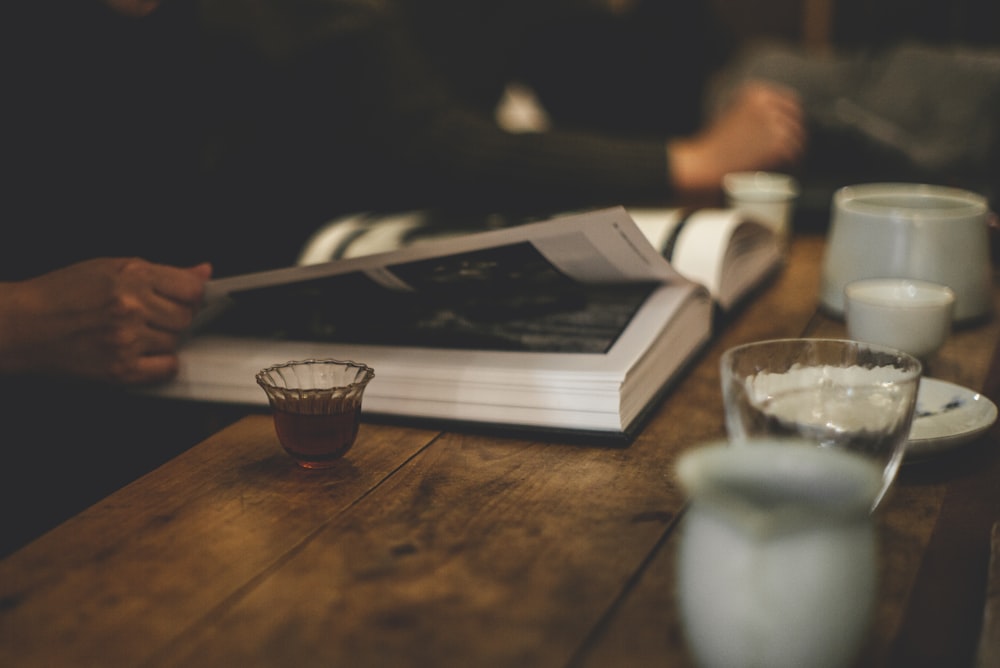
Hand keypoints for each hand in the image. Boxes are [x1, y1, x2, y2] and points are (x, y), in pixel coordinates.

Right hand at [0, 258, 211, 384]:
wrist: (22, 326)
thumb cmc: (61, 294)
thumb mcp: (110, 268)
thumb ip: (163, 272)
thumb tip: (203, 272)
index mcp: (131, 276)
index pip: (192, 289)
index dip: (191, 294)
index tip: (184, 298)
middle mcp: (131, 306)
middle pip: (186, 317)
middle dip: (174, 317)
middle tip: (150, 316)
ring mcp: (126, 339)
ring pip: (176, 342)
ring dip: (163, 339)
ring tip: (135, 332)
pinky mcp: (120, 369)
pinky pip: (167, 369)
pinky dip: (161, 364)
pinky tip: (142, 353)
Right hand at [668, 81, 805, 193]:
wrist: (704, 163)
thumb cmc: (714, 146)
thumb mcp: (733, 115)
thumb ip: (755, 112)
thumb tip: (778, 120)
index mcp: (756, 93)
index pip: (790, 101)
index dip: (793, 118)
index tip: (793, 130)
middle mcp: (767, 104)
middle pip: (797, 119)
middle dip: (798, 134)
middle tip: (795, 147)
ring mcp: (774, 123)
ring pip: (799, 136)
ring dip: (798, 149)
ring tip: (793, 160)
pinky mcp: (778, 143)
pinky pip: (795, 152)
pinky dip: (795, 161)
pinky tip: (791, 167)